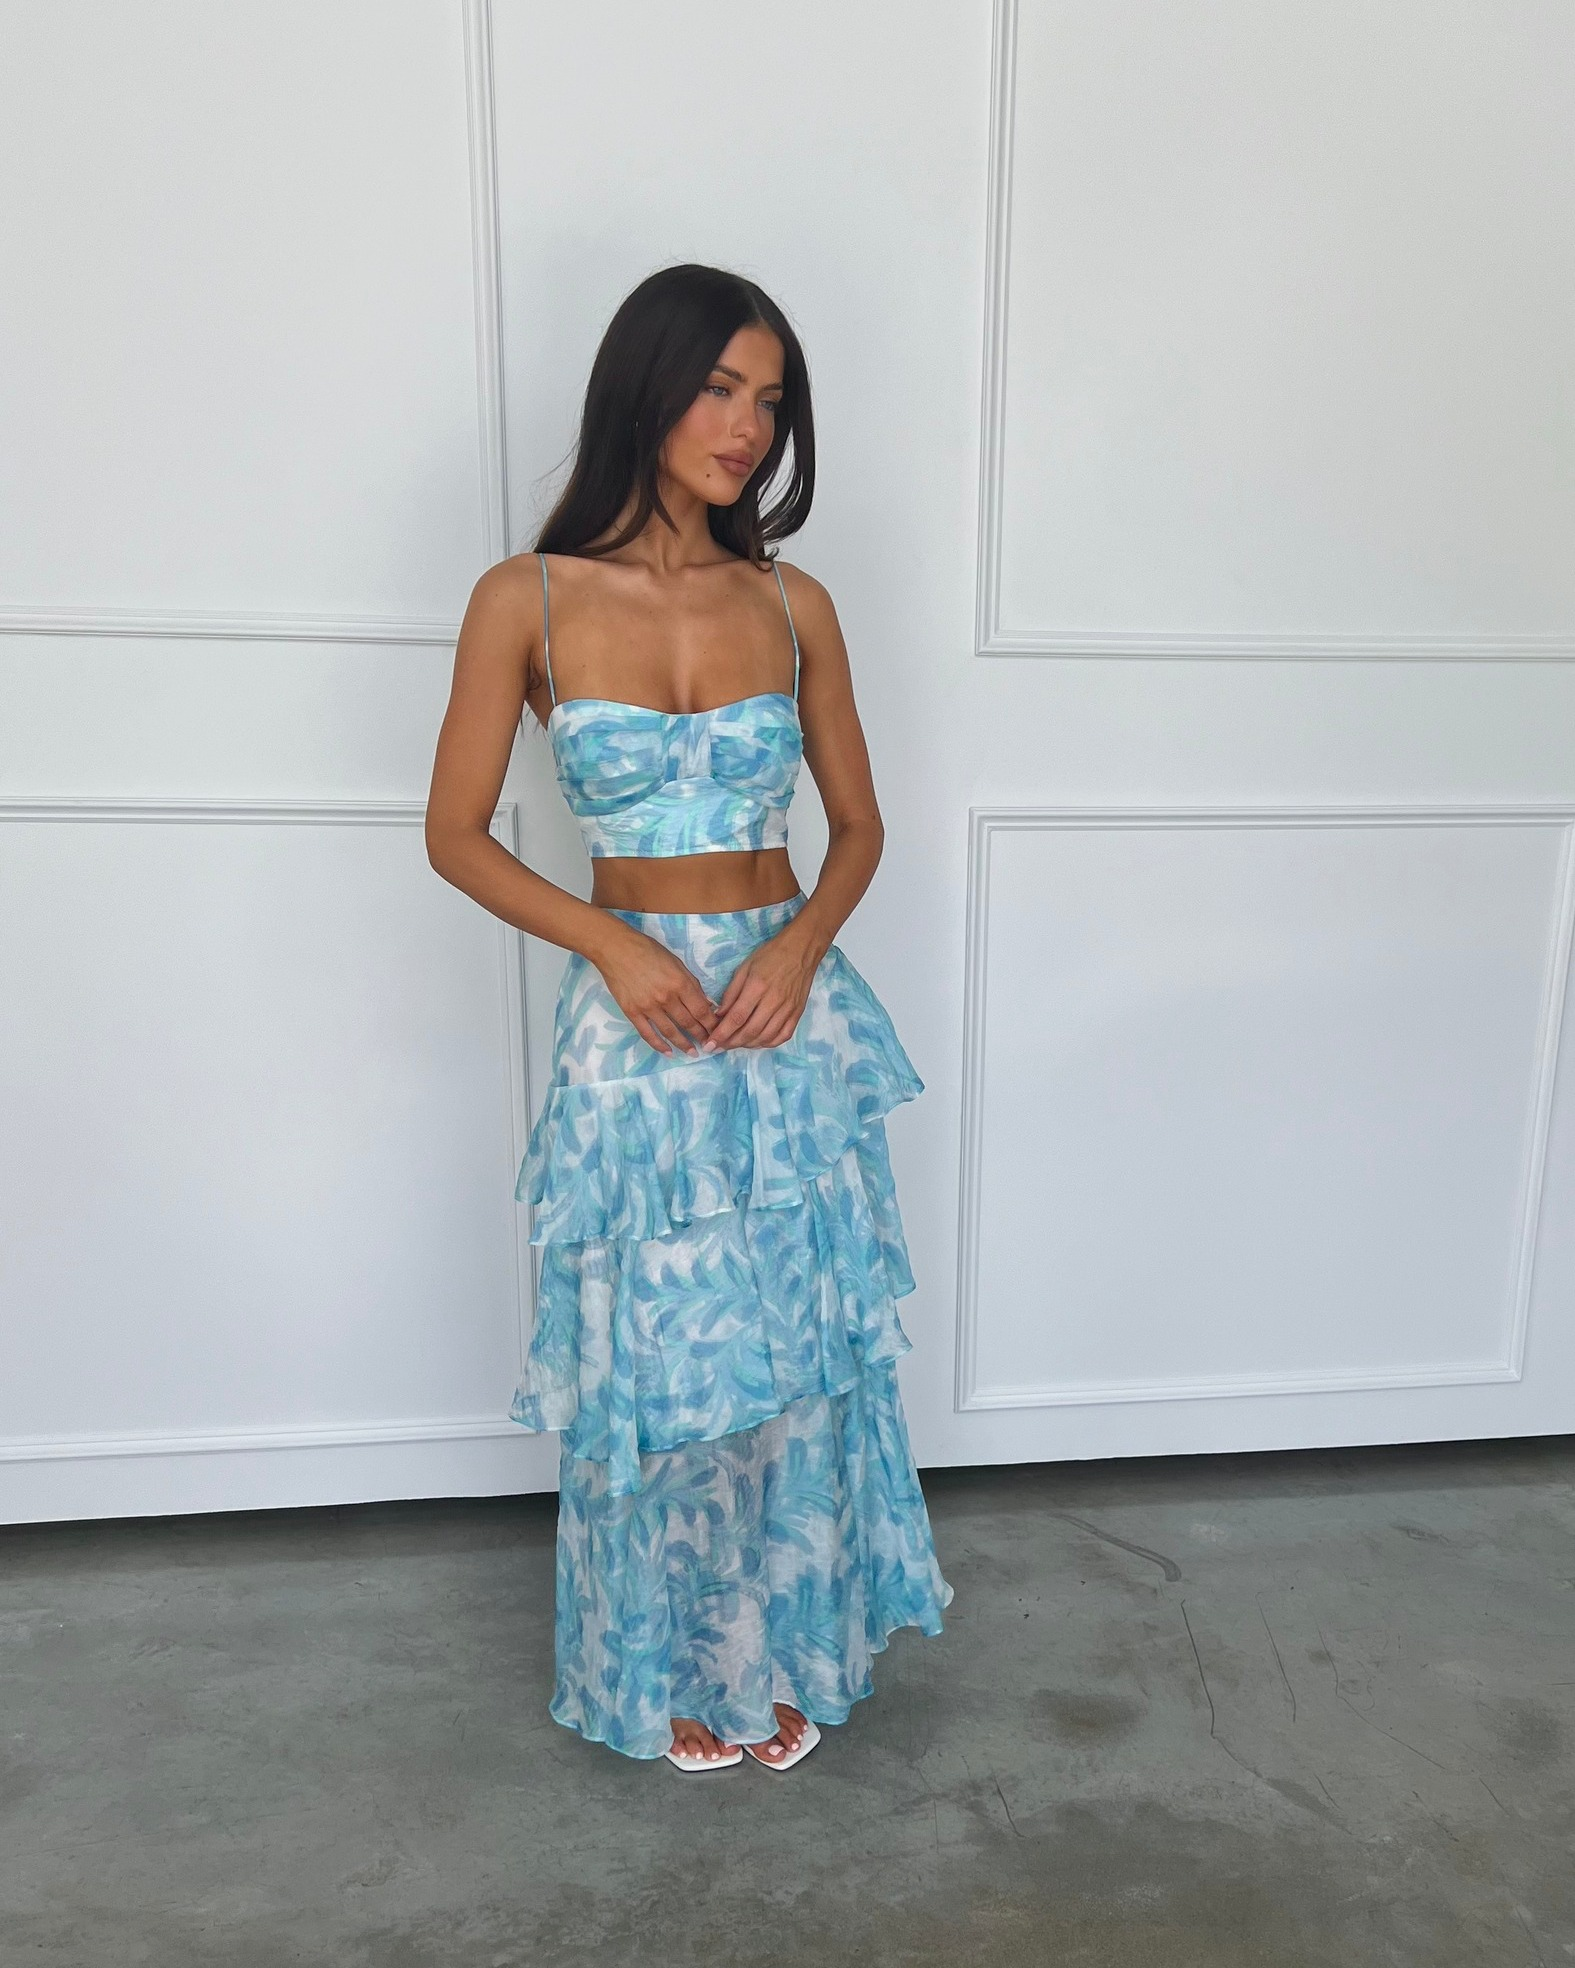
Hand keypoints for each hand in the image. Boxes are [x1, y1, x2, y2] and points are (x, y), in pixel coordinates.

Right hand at [592, 925, 721, 1056]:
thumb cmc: (648, 950)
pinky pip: (648, 1034)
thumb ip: (691, 983)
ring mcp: (648, 1007)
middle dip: (701, 1036)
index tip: (717, 1032)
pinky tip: (668, 1052)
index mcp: (680, 982)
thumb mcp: (676, 962)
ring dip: (684, 1044)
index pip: (701, 1010)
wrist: (615, 949)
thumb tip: (706, 1003)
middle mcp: (666, 998)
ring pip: (670, 1031)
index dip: (711, 1024)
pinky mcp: (632, 1012)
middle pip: (688, 1023)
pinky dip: (659, 1045)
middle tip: (709, 1046)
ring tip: (693, 1053)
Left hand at [702, 922, 821, 1051]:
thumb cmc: (770, 955)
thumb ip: (731, 993)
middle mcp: (773, 1001)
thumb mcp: (744, 968)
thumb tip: (719, 1016)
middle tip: (719, 1047)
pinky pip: (783, 1036)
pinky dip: (768, 1043)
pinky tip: (757, 1042)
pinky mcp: (798, 1013)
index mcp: (757, 987)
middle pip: (750, 1031)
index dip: (722, 1033)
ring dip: (747, 1045)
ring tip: (735, 1044)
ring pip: (765, 1037)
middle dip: (731, 1043)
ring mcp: (788, 1009)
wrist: (801, 950)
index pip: (736, 1017)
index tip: (710, 1044)